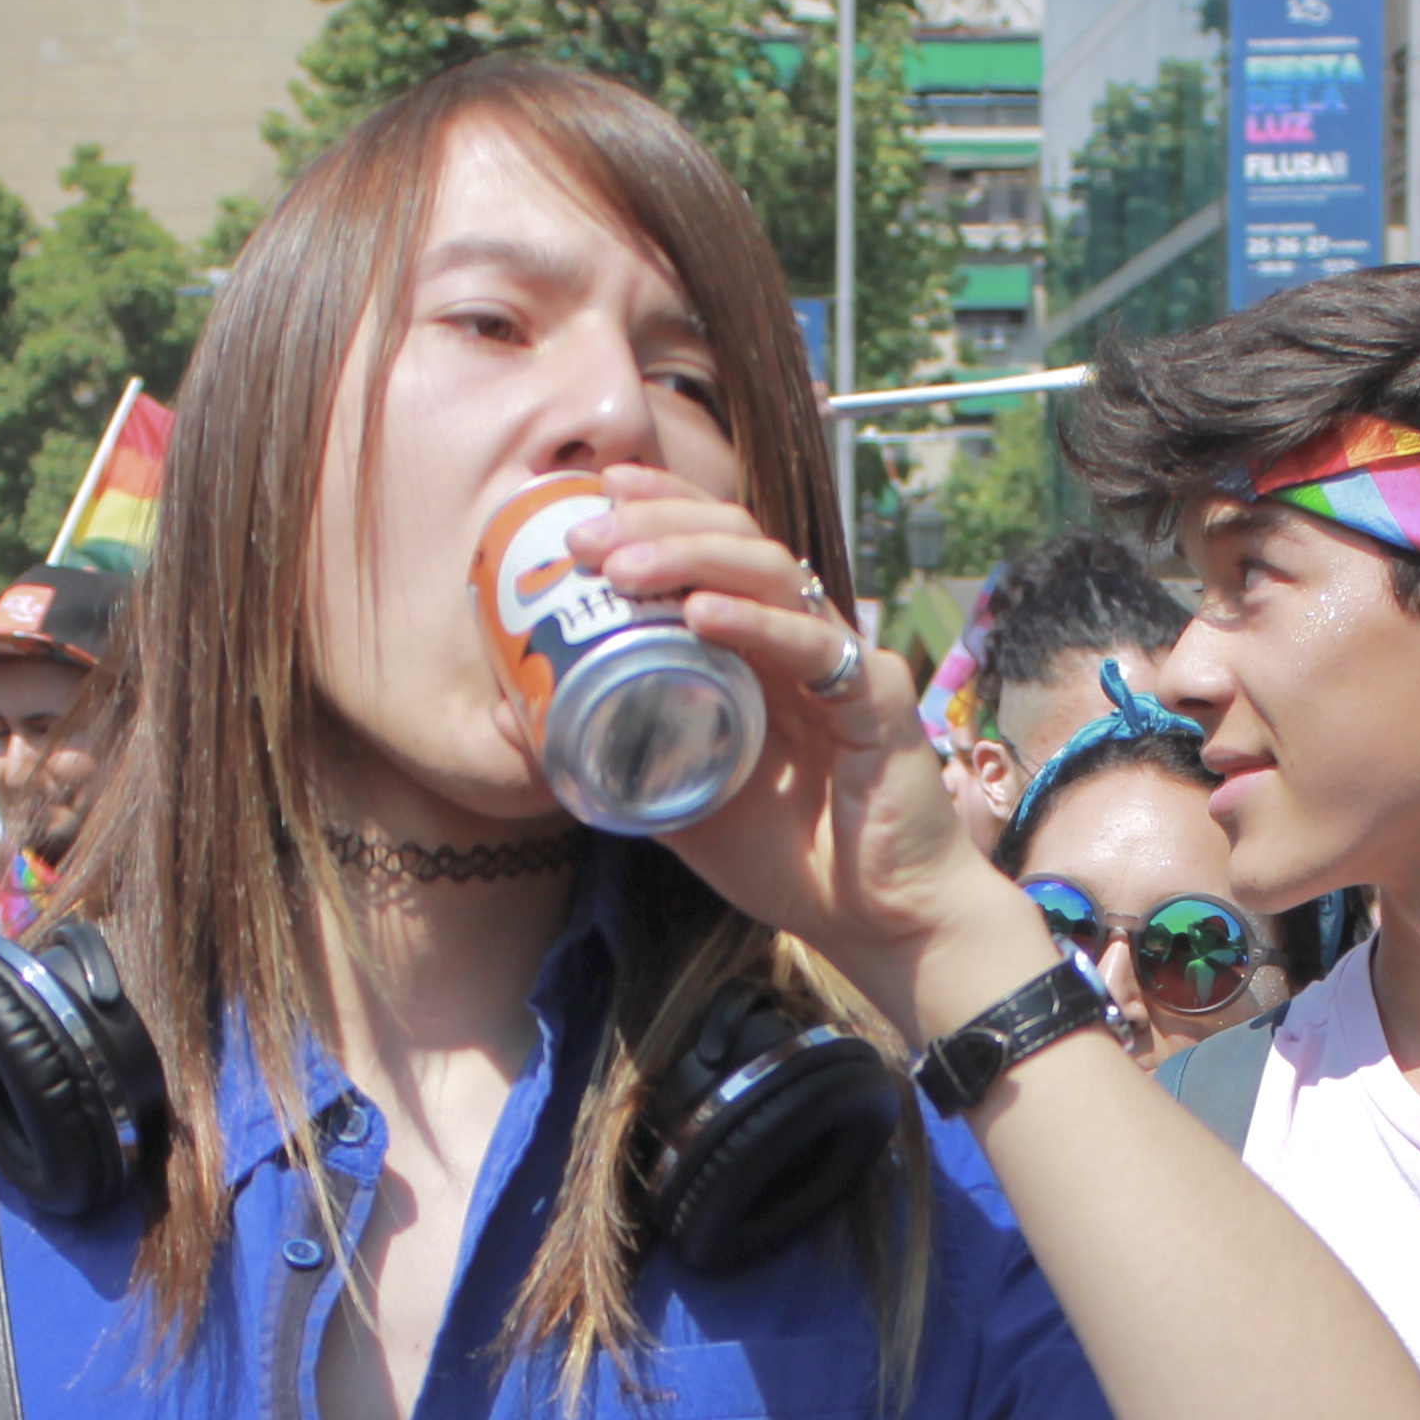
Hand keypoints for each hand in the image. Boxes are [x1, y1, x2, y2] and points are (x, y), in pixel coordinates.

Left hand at [572, 469, 1039, 1038]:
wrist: (877, 923)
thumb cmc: (795, 861)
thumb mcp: (689, 801)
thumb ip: (636, 757)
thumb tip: (541, 731)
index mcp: (763, 651)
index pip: (715, 550)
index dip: (660, 509)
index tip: (591, 496)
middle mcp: (805, 640)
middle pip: (738, 540)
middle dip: (657, 522)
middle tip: (585, 534)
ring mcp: (843, 662)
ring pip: (772, 573)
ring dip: (691, 558)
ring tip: (624, 565)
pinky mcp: (876, 700)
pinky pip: (814, 646)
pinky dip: (756, 625)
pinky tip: (700, 615)